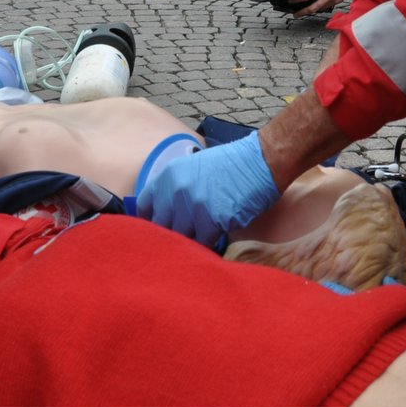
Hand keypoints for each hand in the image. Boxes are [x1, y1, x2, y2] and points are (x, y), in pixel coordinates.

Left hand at [134, 132, 279, 246]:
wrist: (261, 161)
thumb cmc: (231, 166)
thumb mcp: (194, 169)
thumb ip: (175, 189)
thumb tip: (165, 215)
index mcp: (168, 176)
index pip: (144, 207)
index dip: (150, 222)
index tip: (158, 230)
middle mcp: (175, 190)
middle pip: (160, 228)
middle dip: (171, 235)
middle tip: (183, 238)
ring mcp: (193, 206)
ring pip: (181, 239)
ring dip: (191, 242)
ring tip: (201, 239)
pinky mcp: (211, 221)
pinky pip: (202, 244)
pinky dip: (208, 245)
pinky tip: (216, 239)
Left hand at [286, 0, 360, 17]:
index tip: (291, 0)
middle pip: (312, 9)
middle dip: (302, 12)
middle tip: (295, 14)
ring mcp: (334, 1)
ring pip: (320, 9)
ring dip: (312, 11)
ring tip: (305, 11)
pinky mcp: (338, 1)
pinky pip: (327, 7)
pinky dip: (321, 7)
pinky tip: (318, 6)